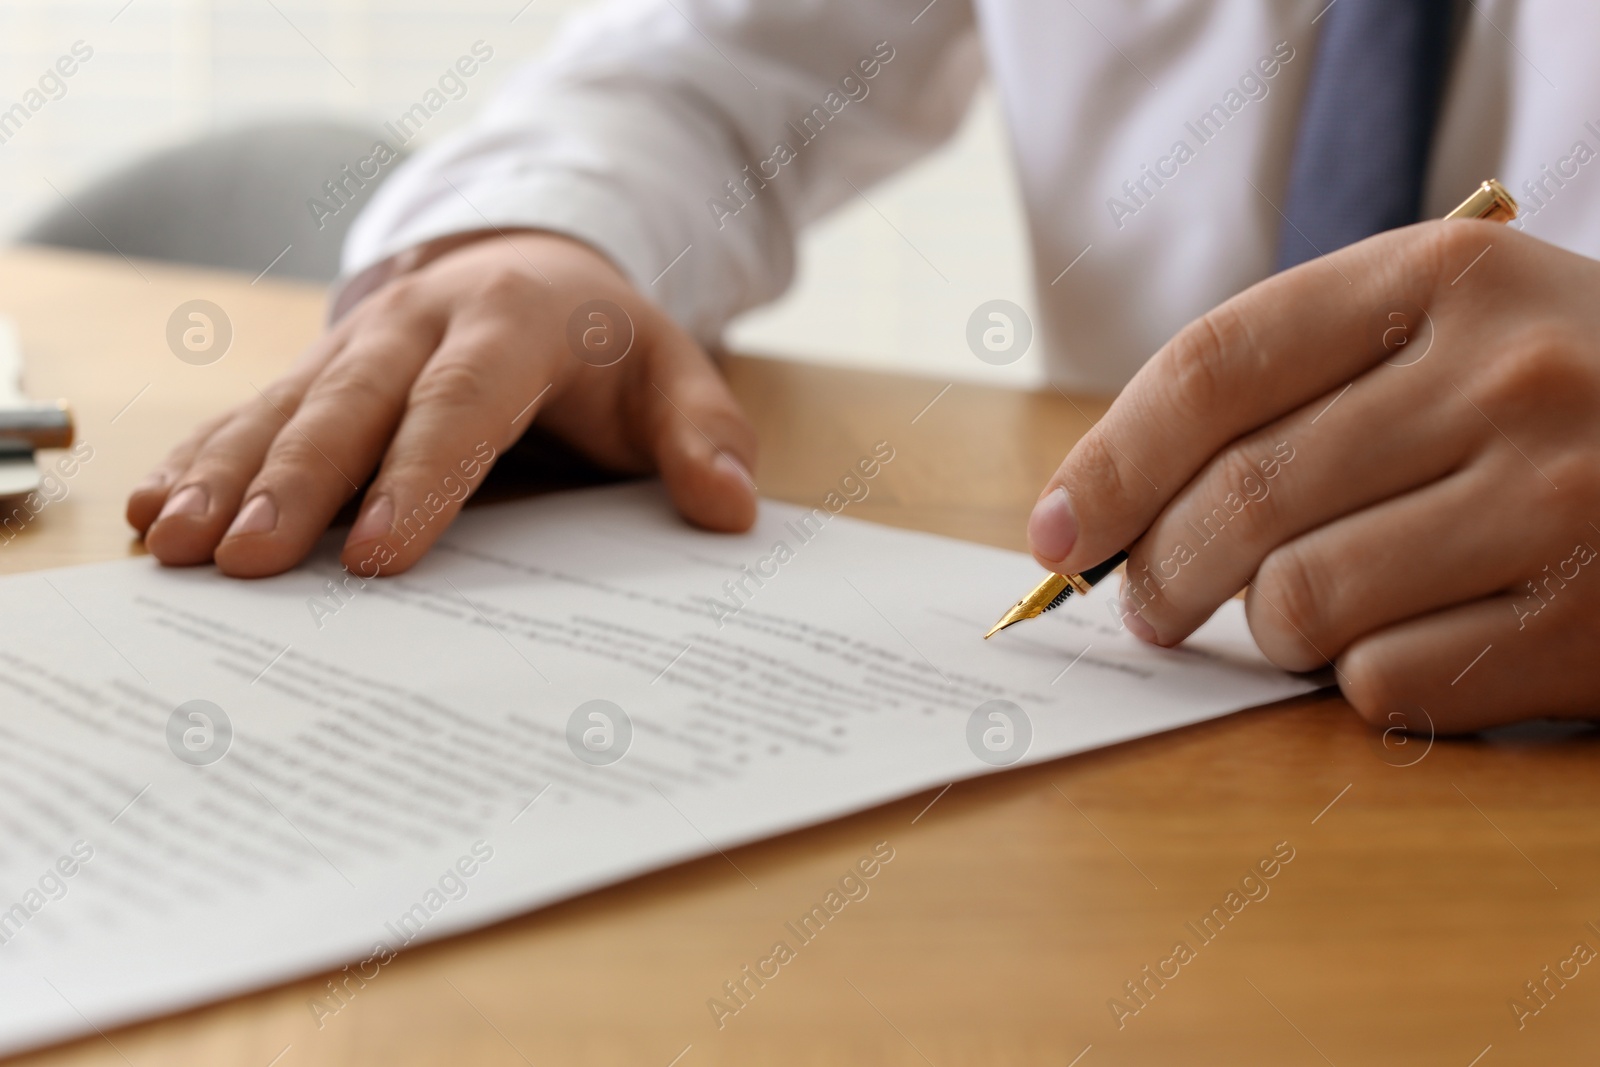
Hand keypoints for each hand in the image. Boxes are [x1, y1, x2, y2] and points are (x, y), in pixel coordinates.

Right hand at [127, 231, 757, 577]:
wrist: (537, 272)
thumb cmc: (608, 348)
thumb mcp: (674, 375)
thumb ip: (702, 435)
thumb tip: (731, 510)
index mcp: (514, 321)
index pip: (463, 402)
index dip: (420, 474)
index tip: (380, 553)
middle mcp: (421, 324)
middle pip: (351, 401)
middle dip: (295, 481)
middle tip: (244, 561)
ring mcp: (360, 345)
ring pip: (285, 406)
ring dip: (225, 474)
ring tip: (173, 544)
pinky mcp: (322, 372)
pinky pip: (255, 412)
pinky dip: (204, 458)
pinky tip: (155, 508)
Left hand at [1028, 221, 1599, 731]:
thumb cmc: (1568, 402)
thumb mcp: (1453, 334)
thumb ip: (1297, 389)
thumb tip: (1099, 508)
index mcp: (1448, 275)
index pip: (1215, 369)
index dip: (1108, 462)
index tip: (1056, 530)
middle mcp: (1507, 375)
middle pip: (1237, 499)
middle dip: (1156, 573)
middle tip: (1145, 605)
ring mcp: (1561, 502)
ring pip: (1298, 605)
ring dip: (1271, 631)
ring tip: (1308, 612)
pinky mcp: (1590, 624)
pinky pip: (1383, 683)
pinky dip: (1365, 682)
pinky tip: (1417, 642)